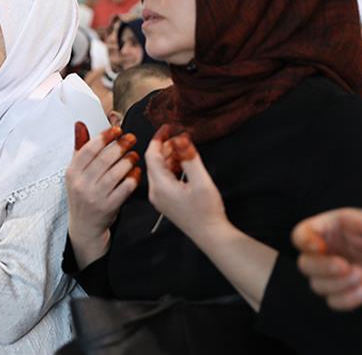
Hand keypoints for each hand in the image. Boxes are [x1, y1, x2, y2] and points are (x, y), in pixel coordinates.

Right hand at [66, 122, 139, 267]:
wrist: (84, 226)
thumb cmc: (82, 195)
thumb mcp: (75, 172)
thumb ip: (79, 148)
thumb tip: (80, 125)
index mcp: (72, 172)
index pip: (89, 149)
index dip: (105, 137)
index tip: (116, 130)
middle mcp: (82, 184)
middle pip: (104, 159)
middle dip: (120, 146)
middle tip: (131, 138)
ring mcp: (96, 196)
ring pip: (116, 172)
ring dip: (129, 160)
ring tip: (134, 155)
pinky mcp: (109, 206)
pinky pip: (125, 187)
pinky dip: (133, 177)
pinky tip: (136, 171)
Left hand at [145, 126, 227, 241]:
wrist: (210, 235)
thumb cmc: (207, 211)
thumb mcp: (201, 181)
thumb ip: (189, 158)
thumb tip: (180, 138)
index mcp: (160, 185)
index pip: (151, 155)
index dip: (159, 138)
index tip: (168, 127)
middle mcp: (155, 191)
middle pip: (153, 161)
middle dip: (165, 146)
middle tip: (180, 137)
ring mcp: (159, 197)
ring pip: (158, 169)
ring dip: (169, 156)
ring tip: (183, 149)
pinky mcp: (165, 201)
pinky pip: (163, 178)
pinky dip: (171, 167)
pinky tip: (183, 163)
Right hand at [293, 208, 361, 310]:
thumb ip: (358, 220)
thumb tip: (344, 219)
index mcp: (329, 230)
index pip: (301, 234)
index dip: (303, 241)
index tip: (318, 247)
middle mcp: (326, 252)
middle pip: (304, 264)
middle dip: (323, 268)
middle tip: (345, 266)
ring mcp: (334, 274)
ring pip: (317, 285)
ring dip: (339, 284)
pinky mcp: (345, 292)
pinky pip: (334, 302)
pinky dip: (349, 299)